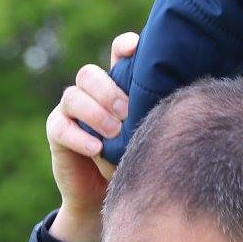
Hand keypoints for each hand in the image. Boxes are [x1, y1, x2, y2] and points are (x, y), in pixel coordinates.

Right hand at [43, 32, 137, 241]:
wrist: (105, 195)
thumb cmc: (133, 158)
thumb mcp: (147, 133)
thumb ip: (155, 114)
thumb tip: (185, 101)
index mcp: (116, 84)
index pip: (117, 54)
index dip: (123, 46)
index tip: (135, 49)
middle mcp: (90, 92)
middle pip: (89, 74)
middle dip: (108, 90)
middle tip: (126, 111)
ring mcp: (70, 110)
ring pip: (73, 95)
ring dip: (95, 112)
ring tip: (114, 132)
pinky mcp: (57, 133)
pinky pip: (61, 127)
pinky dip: (79, 136)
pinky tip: (96, 149)